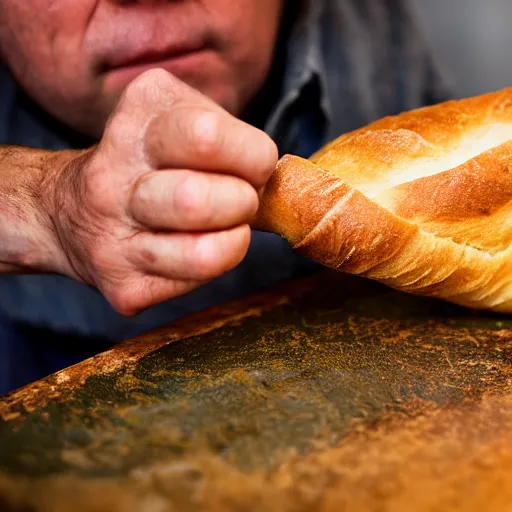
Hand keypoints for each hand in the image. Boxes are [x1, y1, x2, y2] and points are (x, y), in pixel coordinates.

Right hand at [47, 69, 277, 315]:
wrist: (70, 213)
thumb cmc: (147, 164)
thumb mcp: (177, 119)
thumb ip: (229, 137)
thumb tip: (284, 184)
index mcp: (134, 123)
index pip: (208, 136)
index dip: (253, 157)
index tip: (253, 164)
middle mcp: (111, 179)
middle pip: (198, 199)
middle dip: (242, 202)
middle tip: (239, 199)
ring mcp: (109, 237)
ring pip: (202, 255)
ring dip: (234, 241)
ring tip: (224, 227)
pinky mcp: (120, 285)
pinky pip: (193, 284)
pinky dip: (212, 266)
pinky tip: (193, 249)